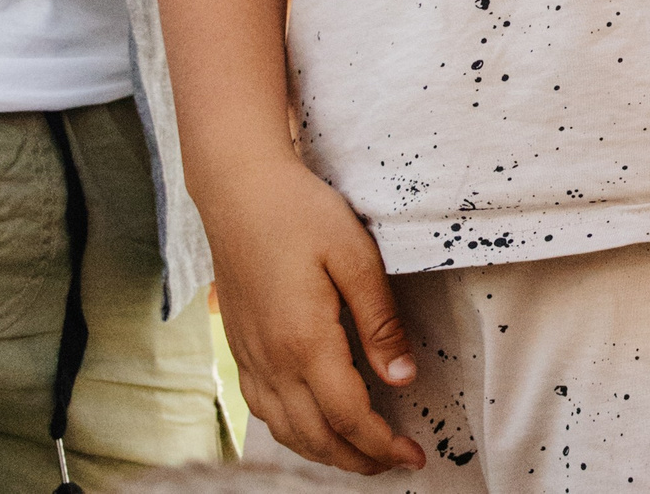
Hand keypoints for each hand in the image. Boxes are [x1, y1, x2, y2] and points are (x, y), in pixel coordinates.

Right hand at [202, 157, 423, 473]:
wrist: (237, 188)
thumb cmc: (299, 212)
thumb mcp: (356, 255)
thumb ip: (380, 321)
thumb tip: (402, 378)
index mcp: (304, 342)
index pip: (348, 416)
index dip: (382, 445)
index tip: (412, 455)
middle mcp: (271, 360)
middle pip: (316, 436)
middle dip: (358, 460)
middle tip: (394, 462)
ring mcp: (249, 356)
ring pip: (285, 431)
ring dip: (324, 453)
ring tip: (360, 454)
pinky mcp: (238, 346)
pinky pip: (262, 410)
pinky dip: (291, 432)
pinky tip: (310, 425)